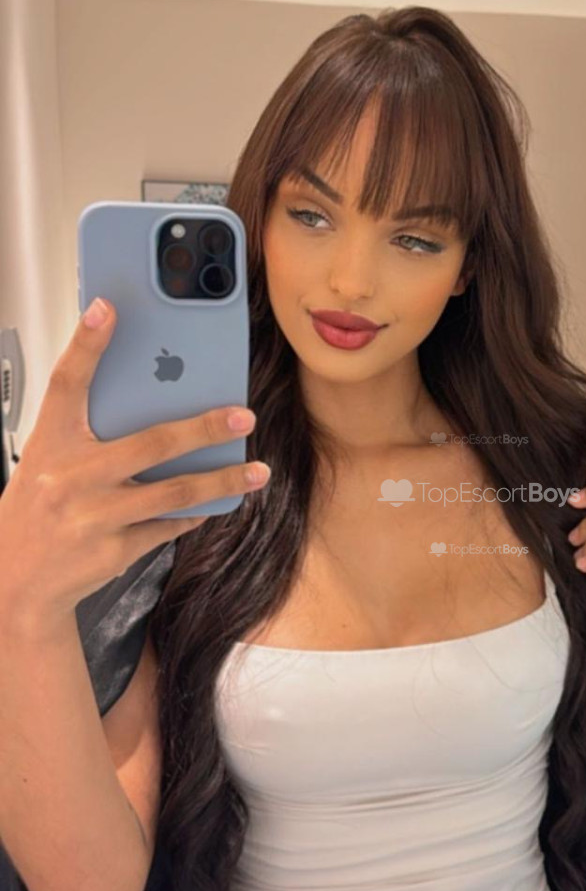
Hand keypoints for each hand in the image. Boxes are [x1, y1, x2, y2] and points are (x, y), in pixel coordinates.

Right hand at [0, 298, 267, 621]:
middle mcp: (71, 477)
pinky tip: (219, 502)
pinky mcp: (115, 549)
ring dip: (222, 480)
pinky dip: (196, 513)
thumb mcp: (50, 460)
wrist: (15, 581)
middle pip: (150, 443)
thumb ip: (91, 431)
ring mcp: (95, 516)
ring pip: (174, 492)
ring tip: (257, 471)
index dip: (86, 344)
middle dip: (203, 428)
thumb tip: (156, 398)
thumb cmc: (39, 508)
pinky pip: (169, 526)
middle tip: (243, 416)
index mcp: (51, 443)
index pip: (66, 383)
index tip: (108, 309)